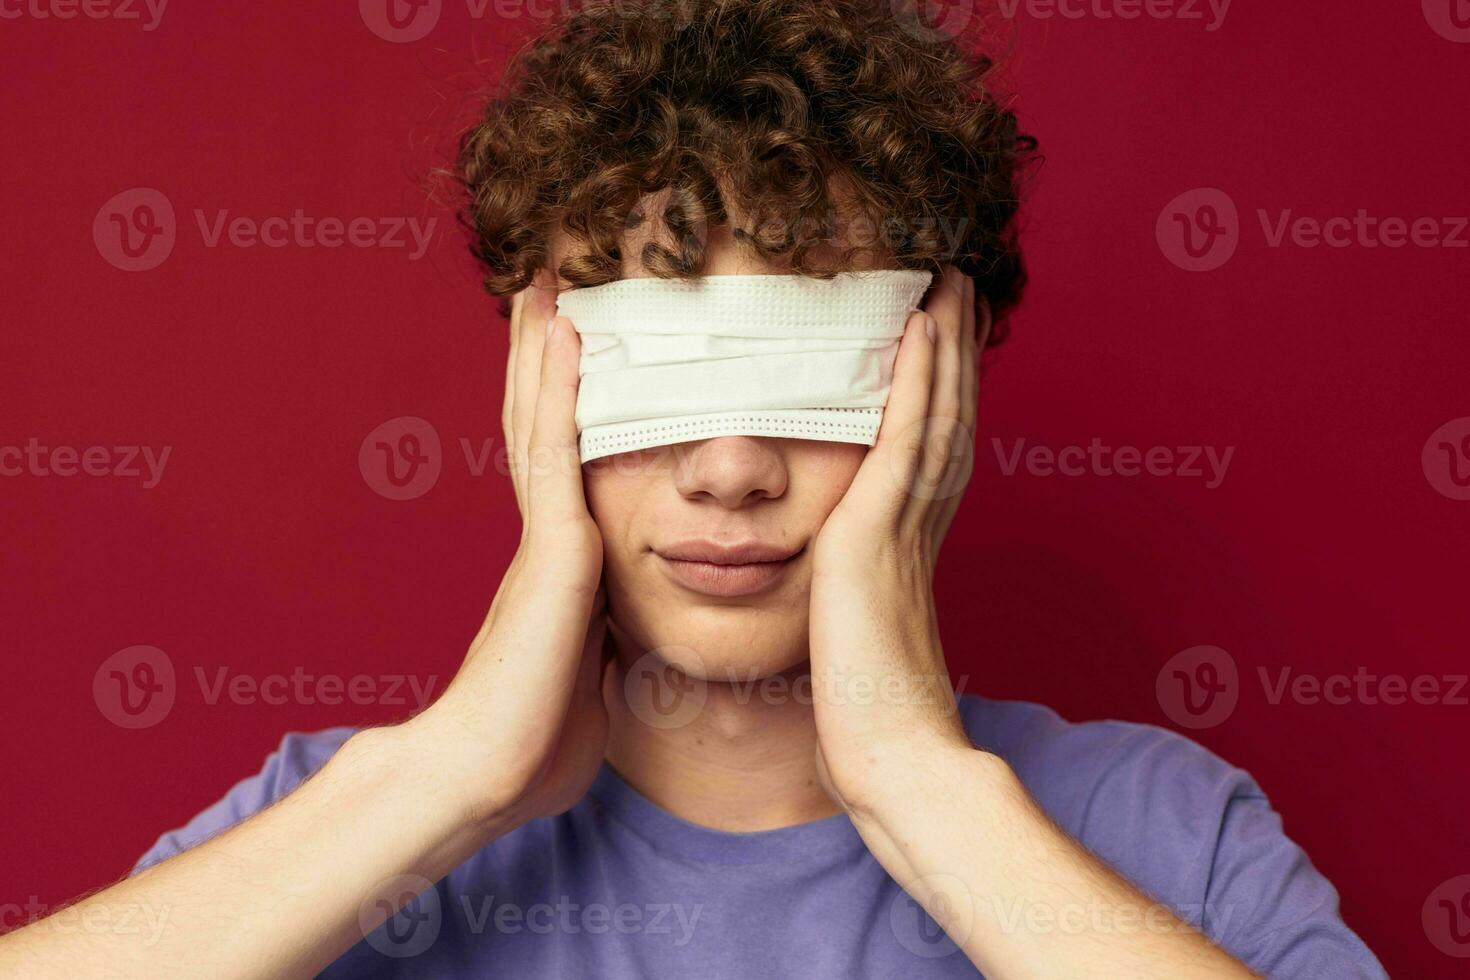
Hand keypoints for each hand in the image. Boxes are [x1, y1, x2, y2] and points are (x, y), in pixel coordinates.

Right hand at [408, 277, 611, 827]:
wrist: (487, 773)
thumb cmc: (533, 740)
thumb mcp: (585, 679)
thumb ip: (598, 648)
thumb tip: (610, 652)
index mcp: (557, 565)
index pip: (559, 464)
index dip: (561, 404)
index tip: (573, 351)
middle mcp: (545, 536)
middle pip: (540, 423)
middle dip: (544, 357)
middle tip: (549, 287)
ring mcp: (544, 538)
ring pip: (541, 420)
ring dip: (546, 349)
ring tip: (552, 282)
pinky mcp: (553, 550)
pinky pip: (559, 452)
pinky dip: (562, 390)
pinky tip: (569, 335)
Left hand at [808, 266, 988, 822]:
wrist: (893, 758)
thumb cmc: (870, 716)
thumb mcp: (855, 640)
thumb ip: (851, 603)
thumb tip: (839, 599)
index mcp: (910, 546)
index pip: (932, 448)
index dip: (941, 389)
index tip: (941, 339)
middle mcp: (919, 526)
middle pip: (948, 416)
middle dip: (952, 350)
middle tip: (956, 287)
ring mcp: (905, 527)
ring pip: (937, 414)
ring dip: (943, 342)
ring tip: (945, 282)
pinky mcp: (878, 534)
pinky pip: (906, 439)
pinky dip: (917, 380)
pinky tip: (918, 329)